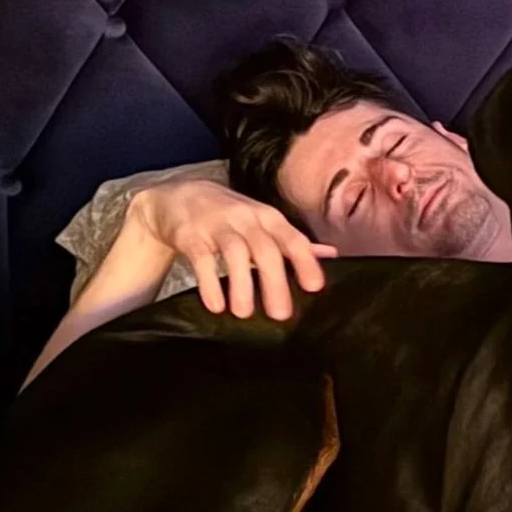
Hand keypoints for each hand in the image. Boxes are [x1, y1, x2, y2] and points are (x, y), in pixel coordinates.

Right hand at [125, 179, 334, 319]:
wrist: (179, 197)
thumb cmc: (232, 216)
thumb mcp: (264, 223)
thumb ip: (294, 241)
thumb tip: (332, 254)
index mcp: (269, 218)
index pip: (293, 239)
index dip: (305, 262)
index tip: (314, 288)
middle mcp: (246, 218)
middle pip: (265, 249)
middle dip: (274, 282)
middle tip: (280, 314)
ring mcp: (217, 225)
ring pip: (234, 253)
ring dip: (241, 285)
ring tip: (244, 314)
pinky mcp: (190, 235)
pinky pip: (201, 259)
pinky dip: (209, 283)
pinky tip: (216, 306)